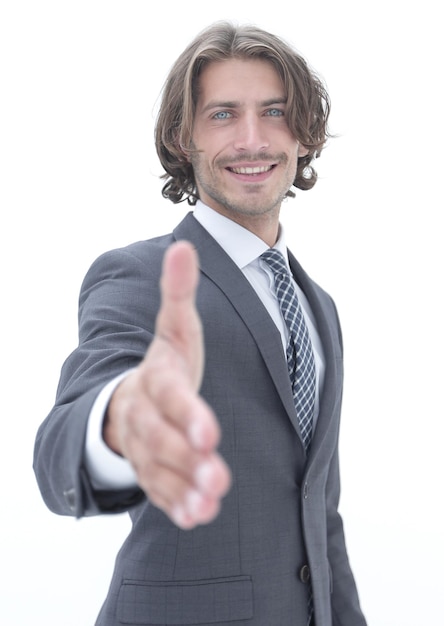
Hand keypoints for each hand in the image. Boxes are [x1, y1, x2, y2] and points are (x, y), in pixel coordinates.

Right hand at [104, 241, 230, 528]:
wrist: (132, 399)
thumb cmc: (165, 363)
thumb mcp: (174, 327)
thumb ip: (179, 292)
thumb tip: (184, 244)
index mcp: (156, 378)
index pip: (168, 396)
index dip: (186, 414)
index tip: (209, 434)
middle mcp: (145, 414)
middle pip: (160, 438)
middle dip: (186, 458)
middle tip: (217, 475)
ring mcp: (145, 445)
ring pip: (158, 469)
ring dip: (184, 486)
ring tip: (211, 501)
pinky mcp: (151, 469)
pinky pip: (158, 489)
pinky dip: (176, 504)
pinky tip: (198, 515)